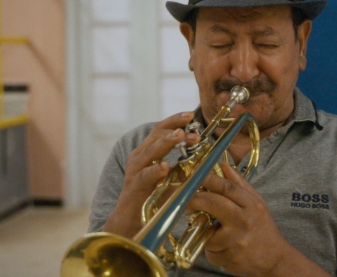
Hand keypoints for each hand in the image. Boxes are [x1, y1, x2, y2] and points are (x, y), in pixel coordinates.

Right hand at [103, 112, 199, 236]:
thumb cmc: (152, 197)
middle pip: (156, 135)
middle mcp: (140, 157)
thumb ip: (182, 165)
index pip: (160, 129)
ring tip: (180, 136)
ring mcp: (136, 171)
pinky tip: (165, 167)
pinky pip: (145, 176)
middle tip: (193, 130)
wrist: (131, 221)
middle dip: (176, 130)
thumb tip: (205, 154)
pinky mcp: (134, 186)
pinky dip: (155, 170)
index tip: (191, 114)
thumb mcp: (169, 177)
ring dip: (166, 143)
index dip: (175, 120)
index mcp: (148, 151)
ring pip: (150, 151)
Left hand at [190, 163, 330, 276]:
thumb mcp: (257, 203)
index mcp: (251, 205)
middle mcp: (244, 220)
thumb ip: (239, 184)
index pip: (228, 187)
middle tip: (186, 200)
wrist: (275, 259)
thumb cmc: (263, 228)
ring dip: (207, 233)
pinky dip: (212, 249)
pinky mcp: (229, 258)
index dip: (208, 179)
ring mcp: (236, 240)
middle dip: (196, 200)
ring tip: (220, 235)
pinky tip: (224, 248)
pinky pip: (210, 251)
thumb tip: (223, 165)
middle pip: (213, 203)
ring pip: (207, 231)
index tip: (194, 176)